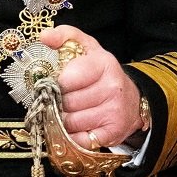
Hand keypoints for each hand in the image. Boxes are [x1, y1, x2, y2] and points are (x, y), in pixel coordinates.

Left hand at [40, 25, 143, 149]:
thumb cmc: (101, 73)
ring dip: (63, 120)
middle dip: (59, 102)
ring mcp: (114, 112)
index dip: (57, 83)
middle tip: (61, 99)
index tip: (57, 83)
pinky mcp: (113, 133)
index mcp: (104, 63)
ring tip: (68, 112)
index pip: (67, 79)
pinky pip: (80, 140)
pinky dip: (72, 136)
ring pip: (70, 122)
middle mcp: (112, 88)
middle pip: (67, 102)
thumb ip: (65, 36)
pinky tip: (76, 127)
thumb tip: (45, 36)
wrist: (131, 99)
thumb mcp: (87, 47)